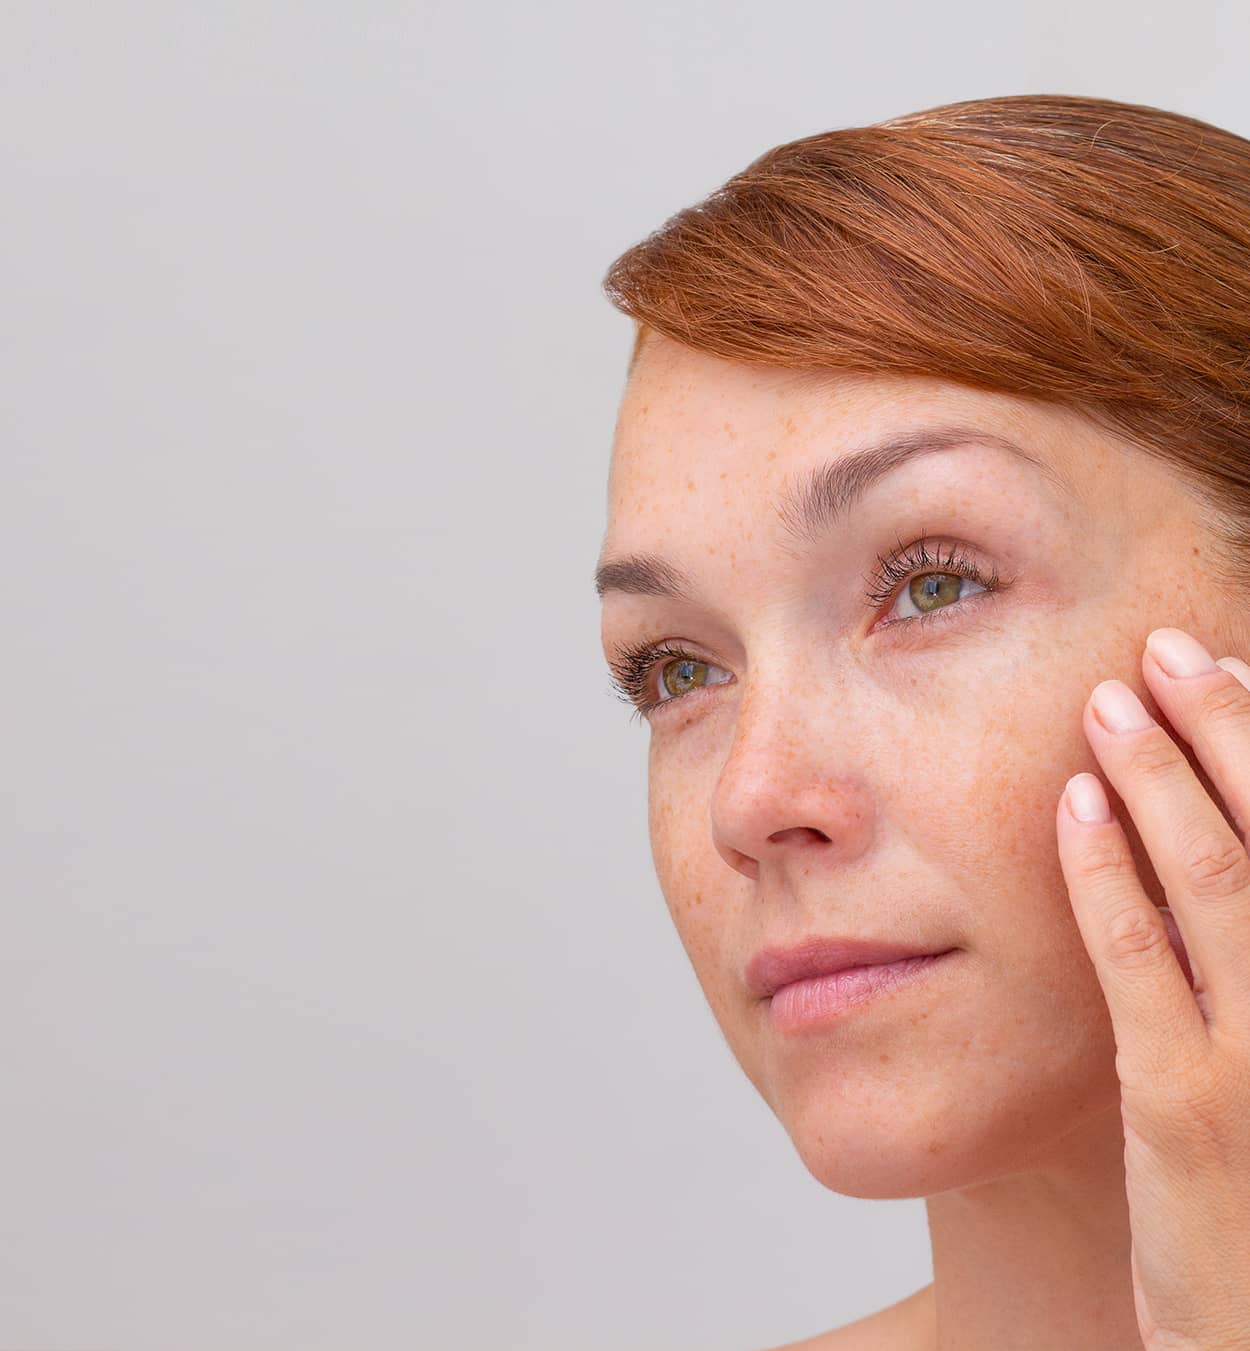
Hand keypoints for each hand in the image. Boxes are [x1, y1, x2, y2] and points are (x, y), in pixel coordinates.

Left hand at [1056, 627, 1249, 1350]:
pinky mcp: (1186, 1103)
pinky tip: (1073, 807)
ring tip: (1113, 699)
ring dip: (1160, 776)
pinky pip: (1140, 963)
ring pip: (1217, 878)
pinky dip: (1107, 874)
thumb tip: (1223, 836)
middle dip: (1227, 726)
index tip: (1232, 664)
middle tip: (1170, 646)